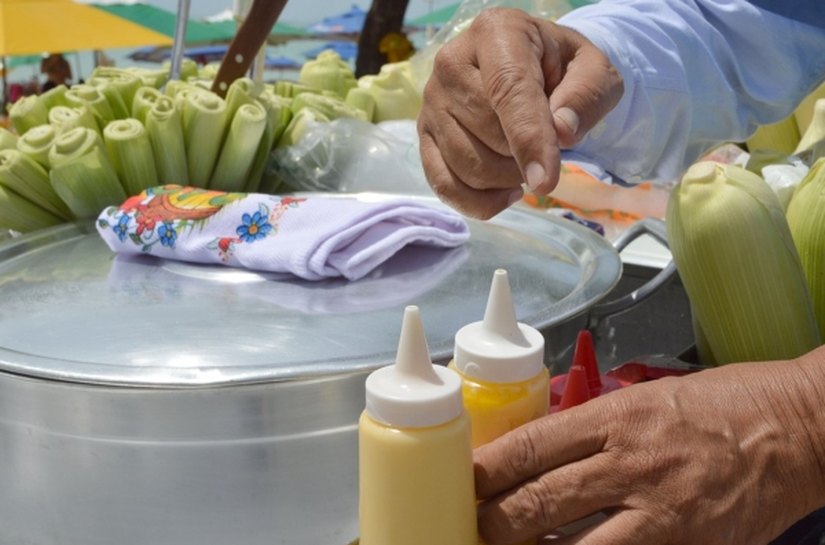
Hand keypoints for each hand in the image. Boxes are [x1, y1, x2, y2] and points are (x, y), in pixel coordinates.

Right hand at [417, 7, 622, 218]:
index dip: (528, 139)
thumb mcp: (595, 71)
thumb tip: (562, 132)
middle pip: (487, 134)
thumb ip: (586, 96)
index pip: (508, 91)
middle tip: (547, 147)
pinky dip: (480, 202)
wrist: (534, 68)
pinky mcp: (424, 135)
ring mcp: (432, 102)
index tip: (546, 180)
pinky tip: (507, 191)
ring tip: (526, 162)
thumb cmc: (563, 69)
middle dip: (525, 157)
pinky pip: (444, 185)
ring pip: (467, 165)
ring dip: (507, 179)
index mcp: (497, 33)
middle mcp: (452, 63)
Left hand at [473, 357, 824, 543]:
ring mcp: (661, 512)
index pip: (529, 446)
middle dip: (493, 523)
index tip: (462, 484)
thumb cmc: (722, 405)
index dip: (485, 471)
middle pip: (538, 501)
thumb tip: (537, 450)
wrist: (797, 428)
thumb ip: (592, 426)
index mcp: (616, 416)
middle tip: (471, 529)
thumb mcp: (646, 398)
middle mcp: (631, 462)